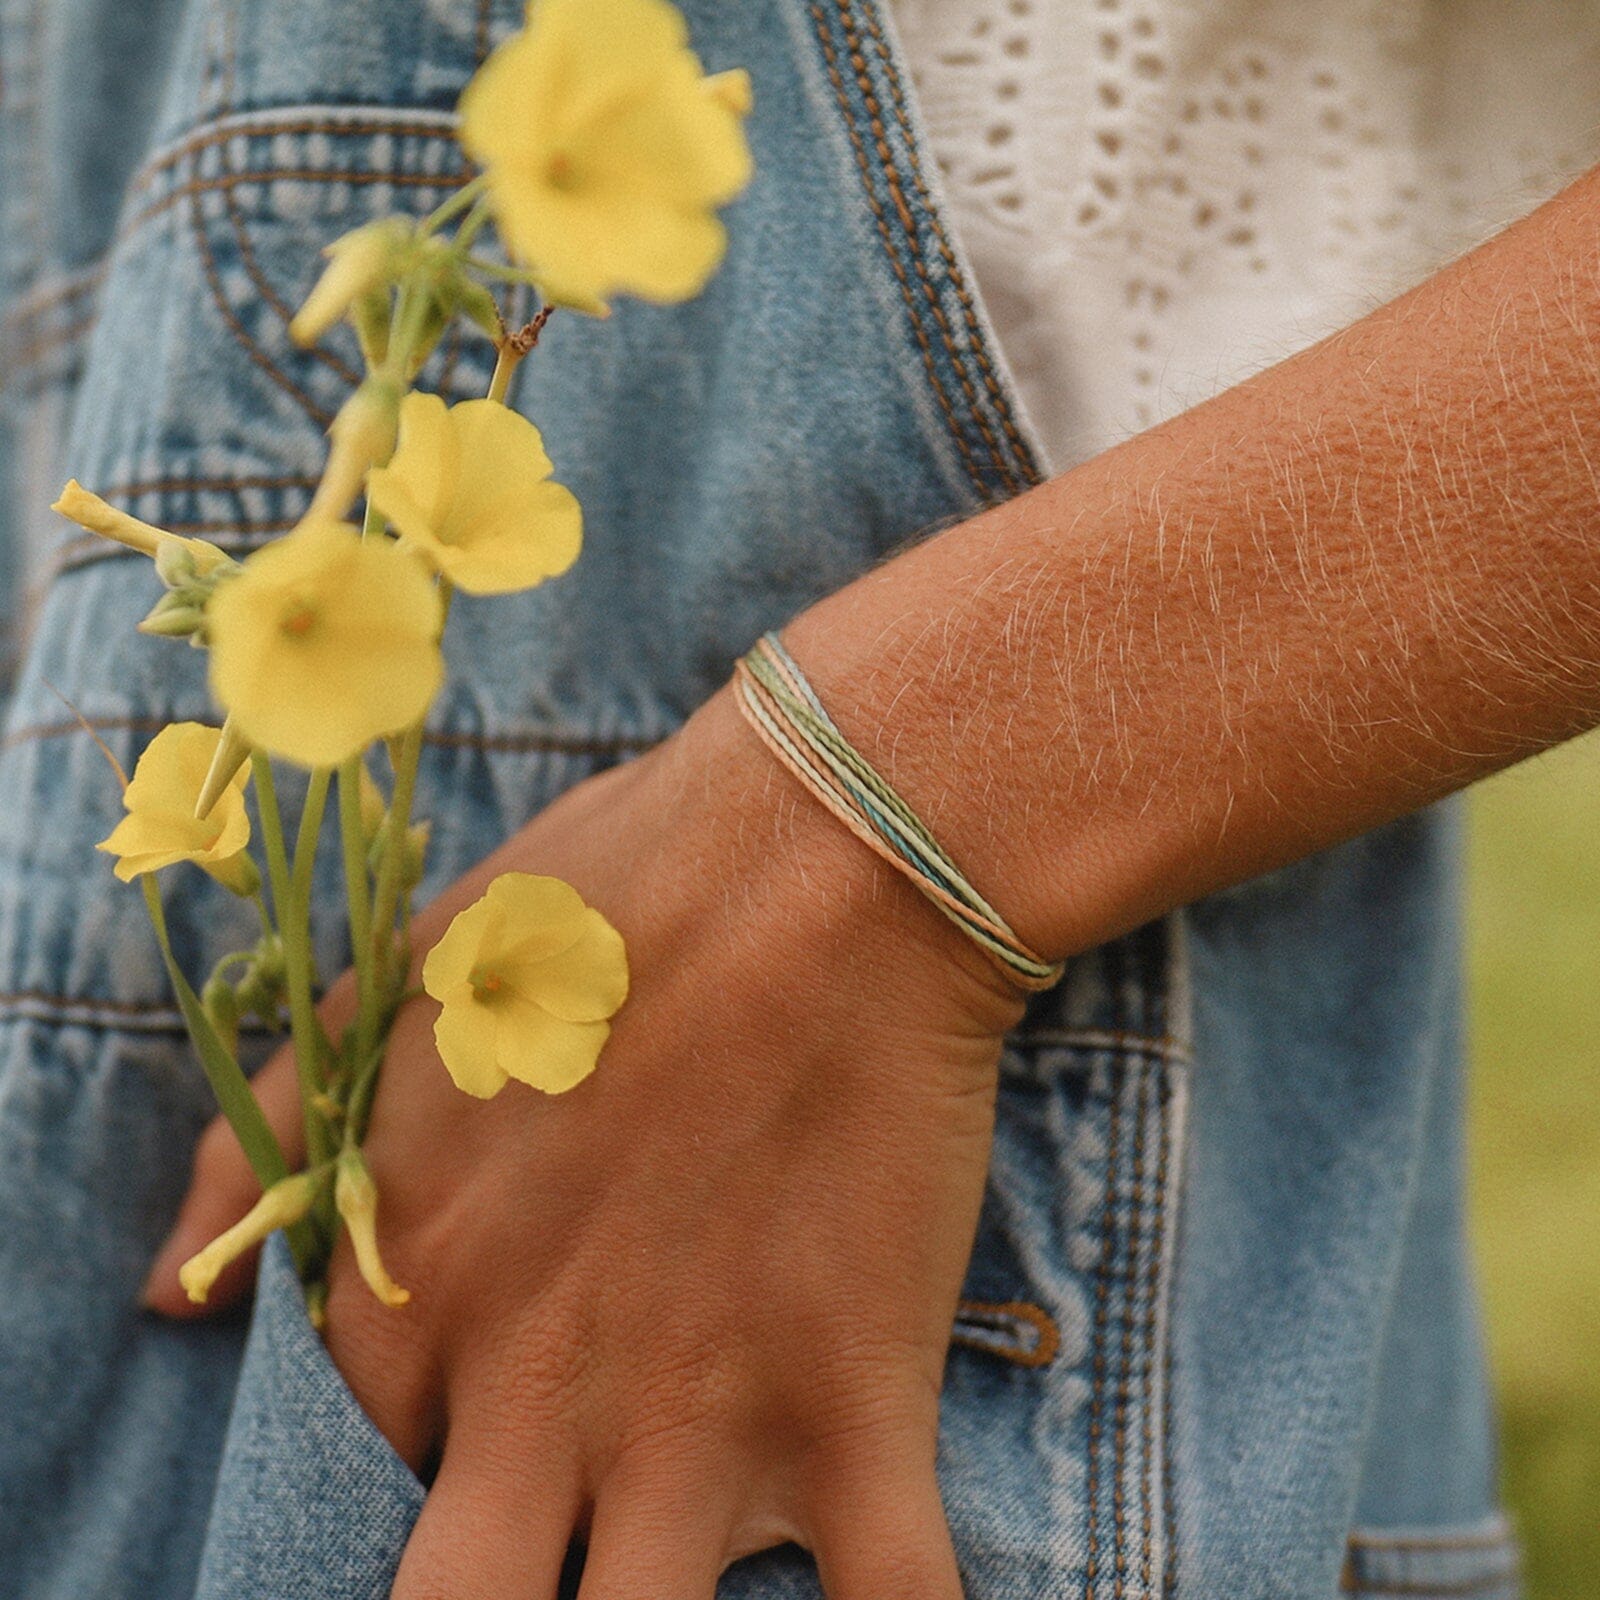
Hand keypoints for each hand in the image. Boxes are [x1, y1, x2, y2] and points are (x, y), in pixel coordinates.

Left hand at [143, 684, 1025, 1598]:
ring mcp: (697, 1419)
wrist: (822, 856)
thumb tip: (167, 1297)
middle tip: (524, 1543)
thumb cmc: (608, 900)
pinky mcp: (856, 1405)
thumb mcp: (400, 985)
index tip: (446, 1461)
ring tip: (648, 1569)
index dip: (380, 1489)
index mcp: (420, 1292)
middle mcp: (535, 1393)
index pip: (333, 1480)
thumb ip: (267, 1139)